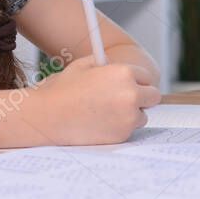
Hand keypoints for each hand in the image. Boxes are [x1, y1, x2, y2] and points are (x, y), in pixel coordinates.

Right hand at [28, 56, 160, 144]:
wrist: (46, 117)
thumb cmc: (61, 91)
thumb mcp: (82, 65)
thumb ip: (103, 63)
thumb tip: (113, 64)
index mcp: (124, 73)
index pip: (146, 76)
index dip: (137, 81)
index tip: (132, 85)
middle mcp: (131, 95)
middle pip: (153, 97)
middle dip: (142, 98)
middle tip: (127, 99)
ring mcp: (128, 117)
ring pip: (142, 116)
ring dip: (132, 114)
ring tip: (107, 112)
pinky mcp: (122, 136)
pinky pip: (129, 130)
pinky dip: (120, 128)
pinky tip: (101, 123)